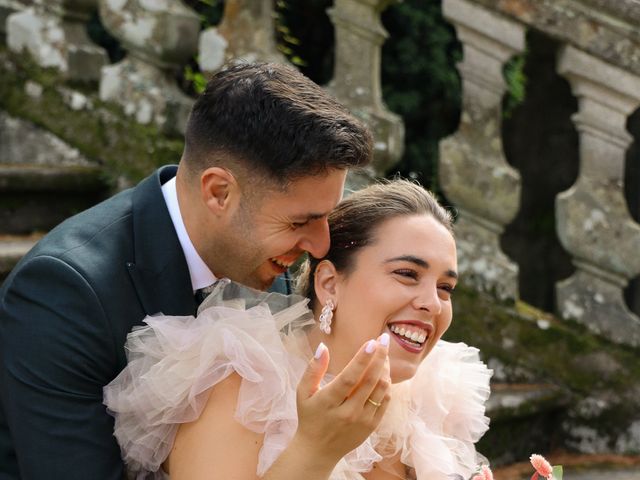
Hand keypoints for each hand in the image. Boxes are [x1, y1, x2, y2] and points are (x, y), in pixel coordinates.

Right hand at [293, 334, 391, 465]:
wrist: (317, 451)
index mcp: (329, 402)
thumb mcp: (303, 393)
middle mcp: (348, 412)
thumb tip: (322, 347)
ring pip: (381, 391)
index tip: (372, 342)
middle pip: (370, 381)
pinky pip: (385, 402)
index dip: (362, 360)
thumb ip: (313, 369)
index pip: (349, 378)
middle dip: (380, 357)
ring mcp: (362, 421)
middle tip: (384, 339)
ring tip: (383, 355)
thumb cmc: (309, 417)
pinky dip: (386, 386)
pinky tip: (383, 374)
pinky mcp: (371, 427)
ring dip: (385, 369)